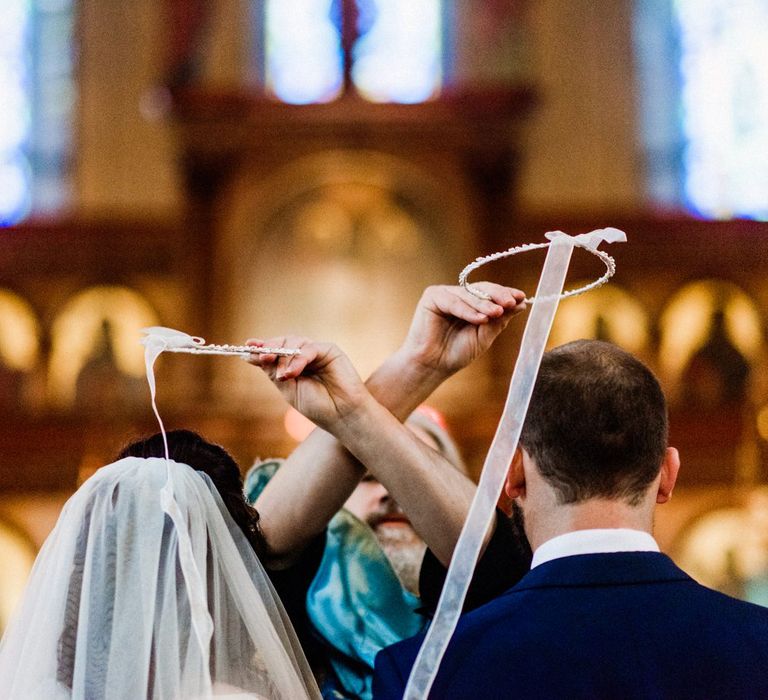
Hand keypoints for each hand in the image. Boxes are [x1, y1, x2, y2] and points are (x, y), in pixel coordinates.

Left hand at [245, 337, 370, 429]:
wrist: (342, 415)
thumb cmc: (317, 407)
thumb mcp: (287, 389)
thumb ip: (272, 371)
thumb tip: (249, 356)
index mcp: (293, 367)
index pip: (275, 352)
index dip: (261, 347)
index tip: (247, 346)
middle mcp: (304, 357)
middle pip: (282, 343)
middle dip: (270, 348)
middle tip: (263, 357)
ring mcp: (317, 352)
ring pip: (294, 342)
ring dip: (284, 357)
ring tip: (283, 375)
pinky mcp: (329, 350)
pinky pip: (309, 348)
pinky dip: (299, 358)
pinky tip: (293, 373)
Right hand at [398, 283, 525, 376]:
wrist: (433, 366)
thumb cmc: (456, 353)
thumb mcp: (484, 336)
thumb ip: (499, 320)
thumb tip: (521, 303)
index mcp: (470, 303)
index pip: (490, 293)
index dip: (506, 294)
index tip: (522, 298)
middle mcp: (458, 295)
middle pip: (481, 289)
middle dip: (498, 295)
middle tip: (511, 302)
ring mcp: (444, 294)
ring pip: (469, 295)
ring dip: (484, 304)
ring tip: (497, 313)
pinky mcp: (432, 297)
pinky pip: (453, 301)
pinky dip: (467, 310)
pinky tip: (480, 319)